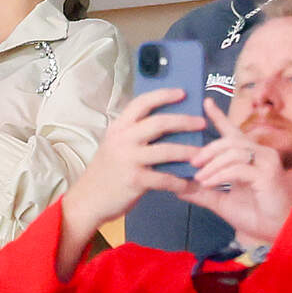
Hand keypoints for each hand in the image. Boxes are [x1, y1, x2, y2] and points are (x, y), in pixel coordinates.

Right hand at [61, 89, 204, 230]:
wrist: (88, 199)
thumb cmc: (107, 171)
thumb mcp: (115, 145)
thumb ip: (135, 135)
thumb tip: (169, 126)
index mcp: (119, 127)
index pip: (142, 103)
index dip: (163, 95)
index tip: (182, 93)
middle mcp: (123, 139)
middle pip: (159, 122)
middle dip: (184, 121)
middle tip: (202, 122)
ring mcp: (128, 159)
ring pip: (167, 150)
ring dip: (189, 152)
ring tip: (204, 154)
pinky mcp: (135, 180)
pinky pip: (165, 178)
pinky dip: (180, 181)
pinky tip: (190, 182)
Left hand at [177, 99, 291, 243]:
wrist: (275, 232)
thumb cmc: (253, 215)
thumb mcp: (220, 201)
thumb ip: (201, 192)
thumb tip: (176, 187)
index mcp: (248, 156)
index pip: (232, 132)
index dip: (219, 116)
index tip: (205, 102)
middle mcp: (259, 153)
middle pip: (229, 141)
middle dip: (207, 150)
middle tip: (192, 162)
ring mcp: (266, 162)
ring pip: (233, 152)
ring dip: (212, 165)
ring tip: (199, 177)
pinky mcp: (268, 173)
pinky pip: (238, 168)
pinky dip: (220, 175)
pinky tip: (209, 183)